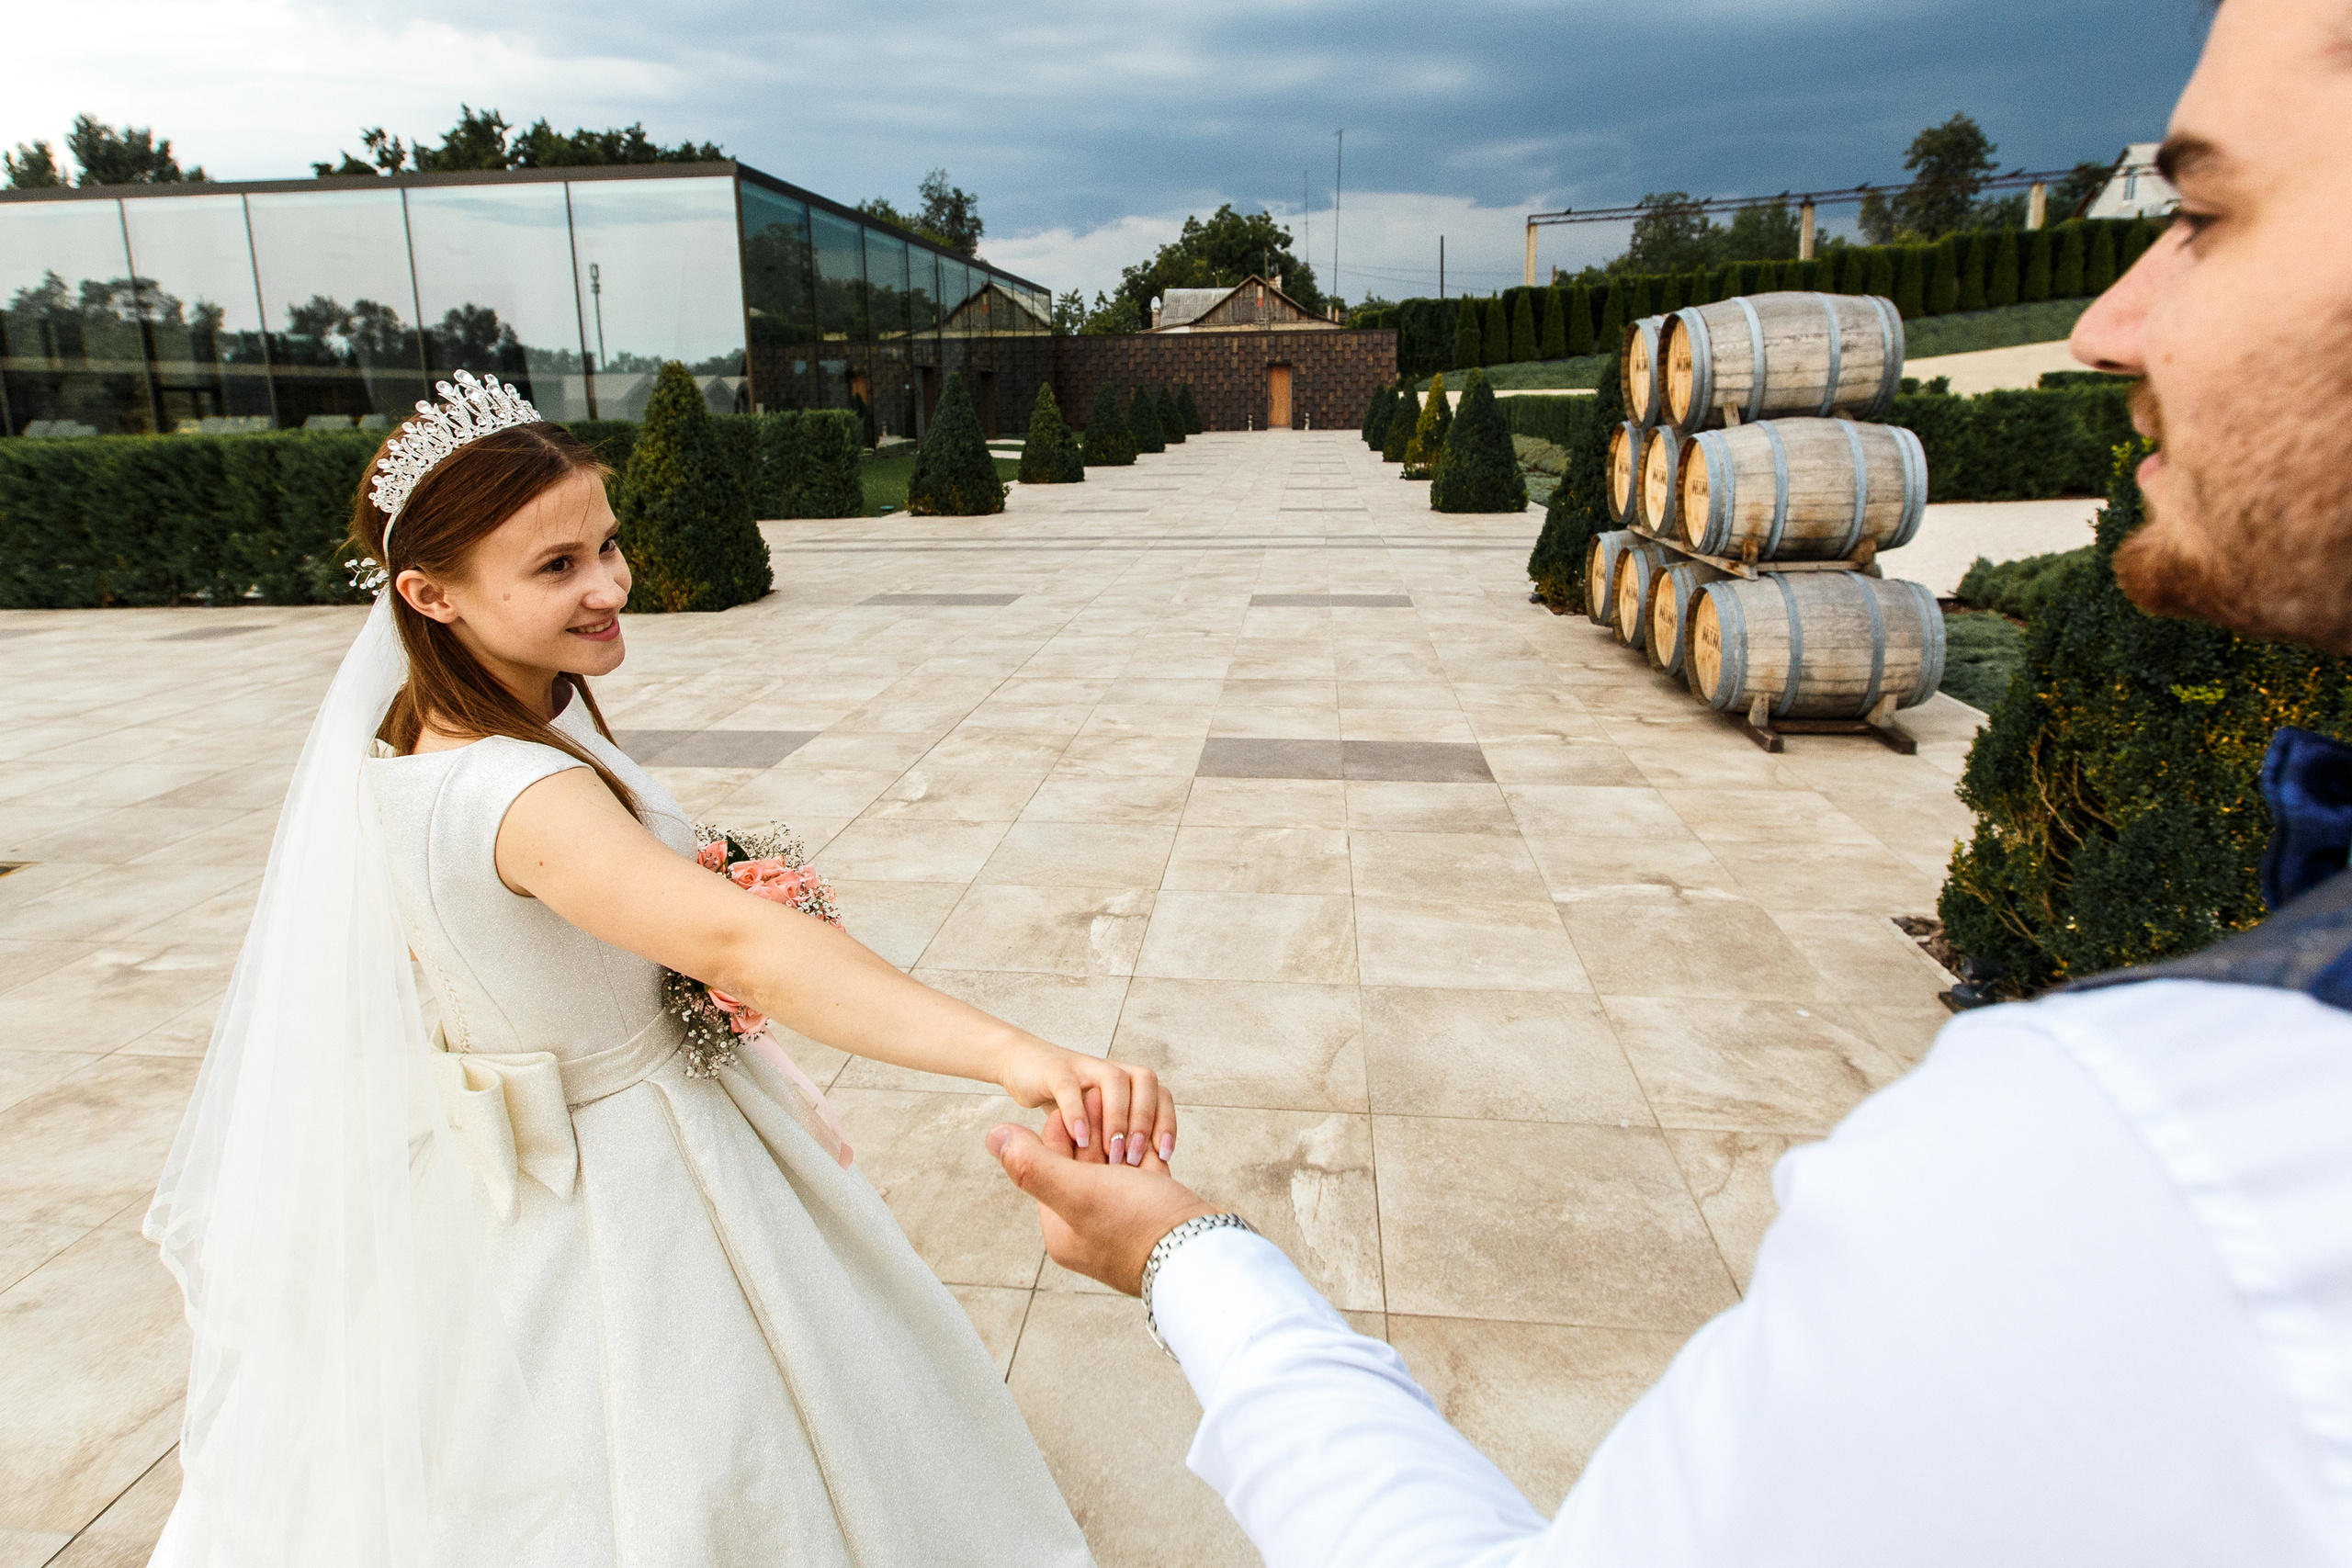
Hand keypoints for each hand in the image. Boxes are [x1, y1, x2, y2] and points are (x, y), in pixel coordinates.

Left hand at [988, 1103, 1221, 1294]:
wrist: (1205, 1255)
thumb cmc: (1140, 1226)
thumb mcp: (1079, 1192)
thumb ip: (1034, 1165)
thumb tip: (992, 1135)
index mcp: (1062, 1229)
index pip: (1050, 1166)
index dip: (1064, 1129)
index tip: (1079, 1098)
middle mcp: (1088, 1228)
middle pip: (1082, 1166)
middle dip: (1095, 1130)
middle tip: (1106, 1095)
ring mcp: (1123, 1223)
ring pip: (1114, 1168)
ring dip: (1121, 1138)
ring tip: (1130, 1111)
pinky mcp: (1153, 1216)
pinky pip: (1143, 1178)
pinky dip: (1147, 1155)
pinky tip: (1153, 1136)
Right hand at [996, 1038, 1175, 1166]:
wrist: (1022, 1068)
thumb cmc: (1067, 1105)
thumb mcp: (1097, 1125)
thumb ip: (1119, 1142)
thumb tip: (1146, 1179)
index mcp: (1127, 1082)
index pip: (1161, 1095)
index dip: (1166, 1123)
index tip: (1164, 1156)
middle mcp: (1111, 1070)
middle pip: (1144, 1082)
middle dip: (1144, 1122)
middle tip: (1134, 1159)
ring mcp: (1083, 1067)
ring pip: (1113, 1079)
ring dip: (1117, 1117)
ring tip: (1111, 1152)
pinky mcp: (1054, 1071)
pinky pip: (1069, 1087)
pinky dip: (1077, 1113)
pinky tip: (1079, 1140)